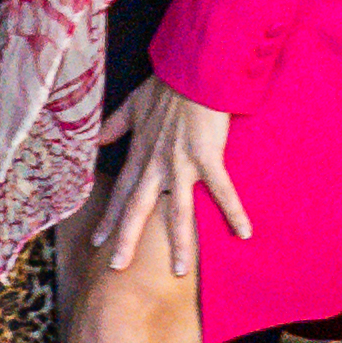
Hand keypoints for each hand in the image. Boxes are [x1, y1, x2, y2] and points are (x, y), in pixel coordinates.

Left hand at [96, 84, 250, 279]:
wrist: (192, 72)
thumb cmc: (167, 86)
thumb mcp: (133, 104)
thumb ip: (116, 125)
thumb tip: (97, 138)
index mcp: (140, 154)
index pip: (121, 193)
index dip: (109, 218)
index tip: (97, 242)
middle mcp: (156, 165)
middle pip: (138, 209)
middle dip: (126, 239)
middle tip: (116, 268)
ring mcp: (181, 164)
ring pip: (177, 211)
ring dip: (178, 243)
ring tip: (178, 270)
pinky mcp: (208, 158)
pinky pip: (222, 191)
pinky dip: (234, 212)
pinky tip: (244, 233)